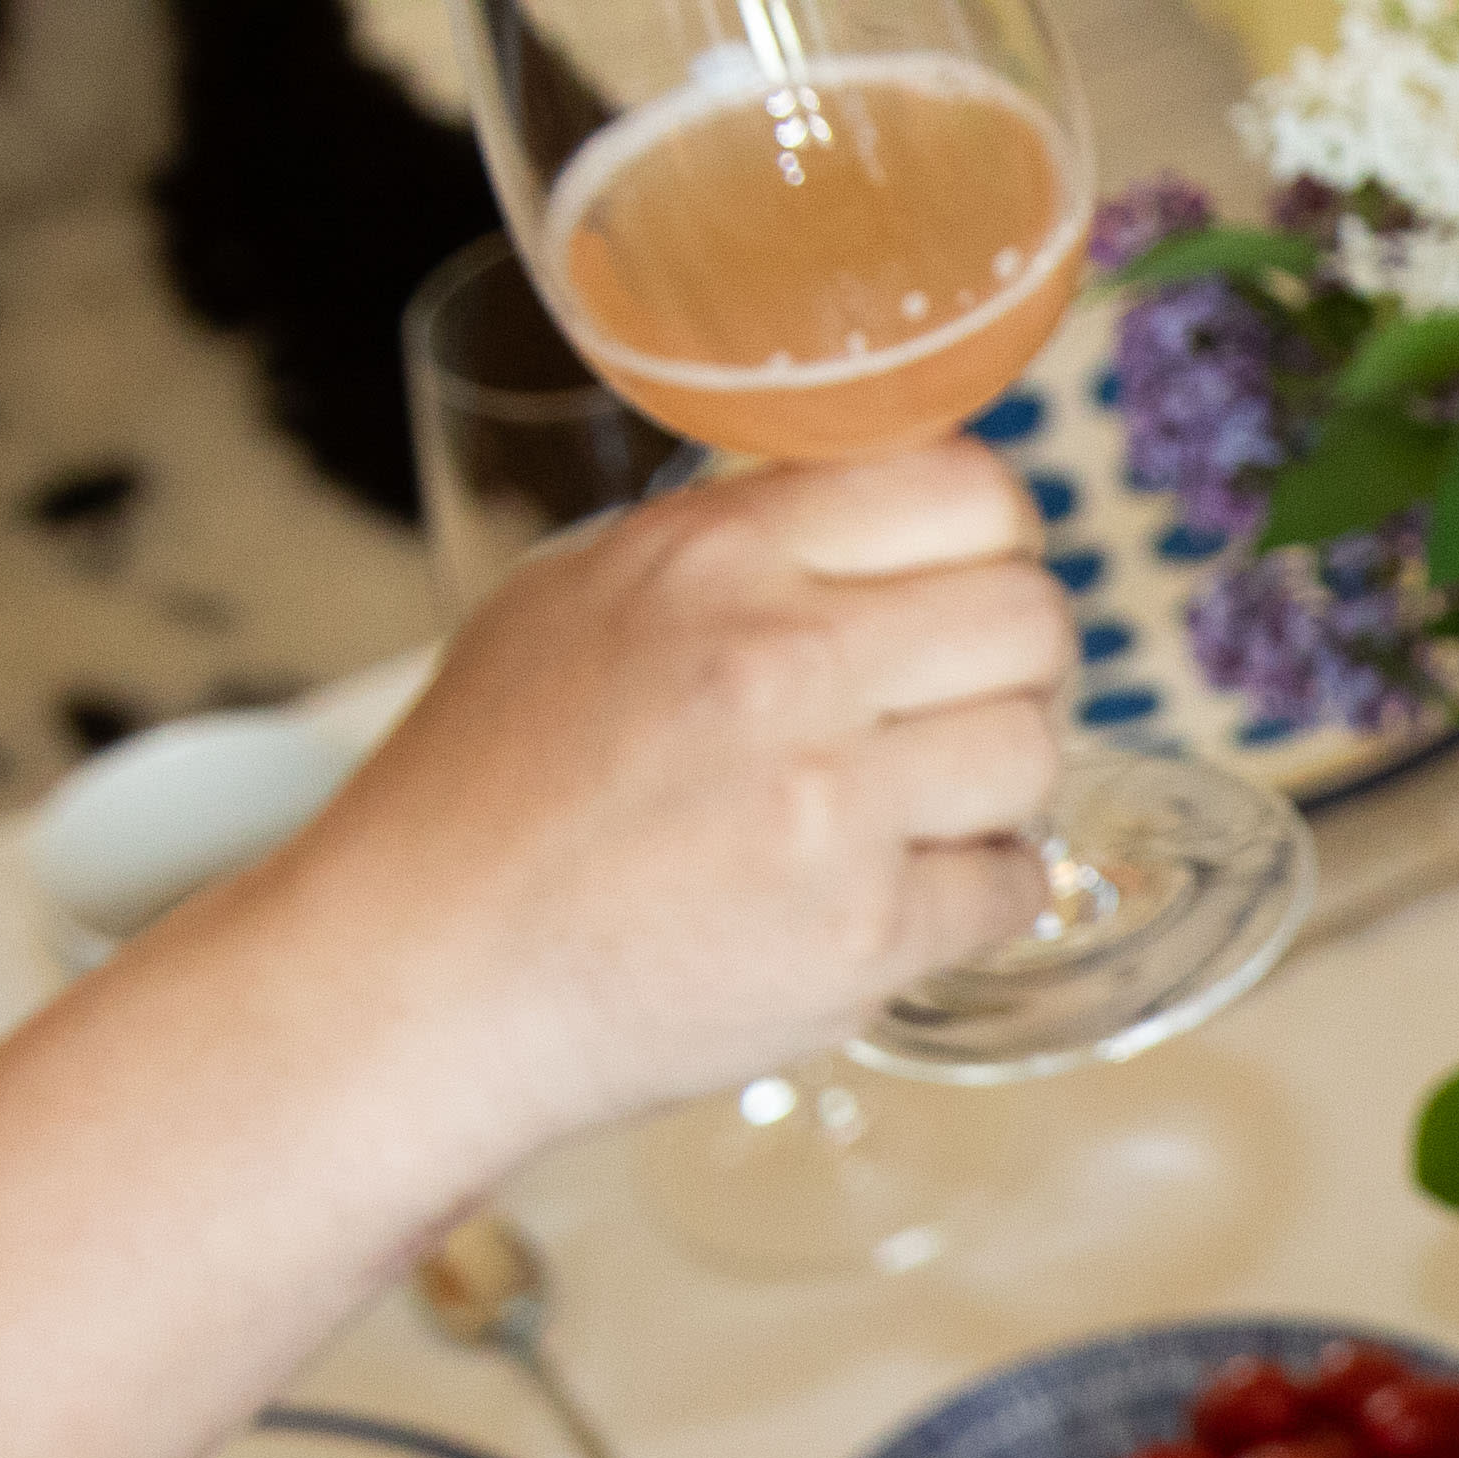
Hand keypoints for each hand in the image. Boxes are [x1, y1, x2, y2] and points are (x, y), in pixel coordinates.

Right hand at [188, 449, 1072, 1167]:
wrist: (421, 973)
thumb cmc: (488, 793)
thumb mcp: (578, 601)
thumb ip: (730, 550)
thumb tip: (876, 524)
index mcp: (712, 557)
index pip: (964, 483)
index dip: (991, 542)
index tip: (963, 586)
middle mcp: (779, 660)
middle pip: (1032, 615)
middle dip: (1014, 665)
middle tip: (953, 709)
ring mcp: (827, 803)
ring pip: (1037, 751)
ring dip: (995, 787)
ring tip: (907, 811)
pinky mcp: (863, 934)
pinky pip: (1015, 884)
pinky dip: (976, 896)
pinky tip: (893, 896)